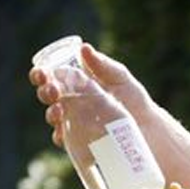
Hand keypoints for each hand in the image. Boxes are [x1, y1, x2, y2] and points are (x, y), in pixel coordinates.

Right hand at [29, 43, 153, 146]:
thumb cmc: (133, 98)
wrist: (148, 125)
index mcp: (75, 83)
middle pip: (48, 96)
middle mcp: (71, 101)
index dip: (41, 75)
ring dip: (51, 113)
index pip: (51, 76)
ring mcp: (75, 121)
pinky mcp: (82, 139)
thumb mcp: (121, 78)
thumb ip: (103, 65)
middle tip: (52, 91)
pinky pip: (65, 139)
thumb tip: (84, 48)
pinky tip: (63, 134)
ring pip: (53, 117)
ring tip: (59, 110)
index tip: (41, 74)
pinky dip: (61, 136)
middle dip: (45, 92)